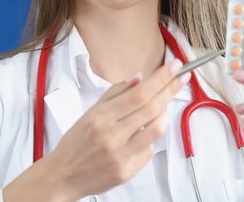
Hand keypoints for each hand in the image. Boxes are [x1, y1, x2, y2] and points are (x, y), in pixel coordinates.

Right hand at [3, 60, 189, 201]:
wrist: (62, 176)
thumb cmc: (75, 144)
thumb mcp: (88, 114)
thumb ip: (114, 94)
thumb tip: (139, 78)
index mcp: (100, 117)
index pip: (138, 93)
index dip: (160, 78)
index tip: (174, 66)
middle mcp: (111, 135)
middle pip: (150, 108)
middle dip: (170, 89)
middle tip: (181, 77)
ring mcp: (120, 155)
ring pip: (156, 129)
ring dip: (164, 114)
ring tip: (163, 106)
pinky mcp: (126, 171)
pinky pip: (148, 150)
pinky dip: (149, 139)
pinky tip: (142, 135)